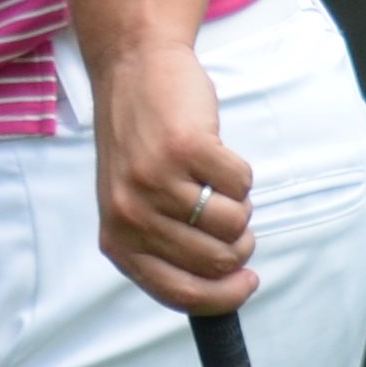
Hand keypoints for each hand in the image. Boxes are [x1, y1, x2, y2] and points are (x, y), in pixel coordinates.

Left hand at [88, 36, 256, 313]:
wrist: (133, 69)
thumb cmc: (142, 143)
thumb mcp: (135, 204)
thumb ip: (165, 247)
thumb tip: (223, 287)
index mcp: (117, 239)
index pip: (180, 293)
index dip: (223, 297)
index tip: (247, 282)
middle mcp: (131, 214)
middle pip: (217, 261)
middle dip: (238, 241)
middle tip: (229, 211)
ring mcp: (156, 180)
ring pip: (235, 223)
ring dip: (238, 202)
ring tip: (210, 176)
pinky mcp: (185, 148)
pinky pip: (242, 183)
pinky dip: (238, 169)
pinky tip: (211, 150)